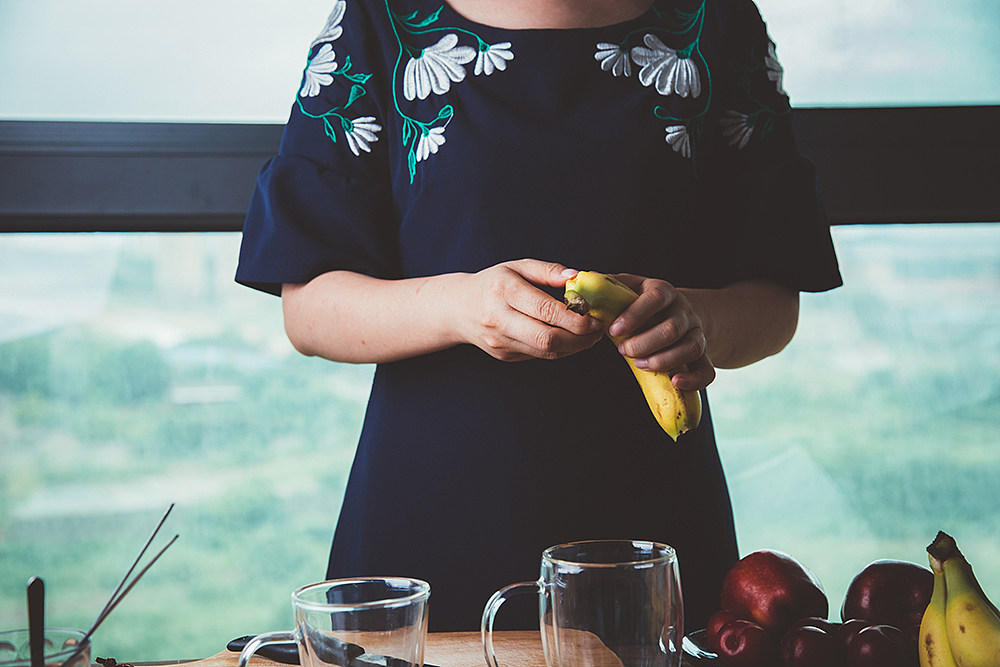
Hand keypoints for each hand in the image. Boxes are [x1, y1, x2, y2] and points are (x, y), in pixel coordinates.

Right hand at [457, 259, 602, 361]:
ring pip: (545, 352)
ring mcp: (500, 341)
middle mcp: (499, 318)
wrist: (459, 309)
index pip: (545, 310)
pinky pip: (539, 356)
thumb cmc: (493, 283)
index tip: (594, 318)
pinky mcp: (504, 355)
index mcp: (504, 290)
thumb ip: (548, 270)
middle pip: (547, 338)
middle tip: (597, 330)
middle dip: (579, 338)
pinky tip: (570, 340)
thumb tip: (576, 277)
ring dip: (574, 347)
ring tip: (589, 336)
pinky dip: (560, 350)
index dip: (575, 318)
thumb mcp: (517, 266)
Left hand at [606, 273, 715, 390]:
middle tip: (622, 351)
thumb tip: (582, 280)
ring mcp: (696, 332)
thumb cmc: (646, 303)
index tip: (614, 329)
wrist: (682, 311)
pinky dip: (694, 379)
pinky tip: (675, 381)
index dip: (635, 315)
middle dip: (644, 343)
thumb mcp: (631, 288)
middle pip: (672, 328)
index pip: (655, 298)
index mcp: (664, 292)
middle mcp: (684, 311)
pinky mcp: (704, 354)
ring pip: (690, 348)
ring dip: (663, 360)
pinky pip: (707, 369)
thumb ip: (609, 286)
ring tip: (640, 365)